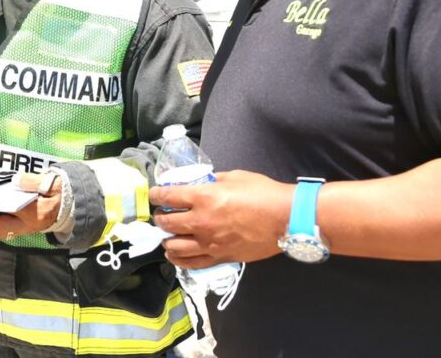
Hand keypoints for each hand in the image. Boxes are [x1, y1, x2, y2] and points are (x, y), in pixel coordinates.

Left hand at [0, 173, 61, 240]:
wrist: (71, 207)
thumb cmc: (60, 193)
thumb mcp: (52, 184)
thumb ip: (34, 181)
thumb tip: (16, 179)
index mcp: (36, 214)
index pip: (10, 214)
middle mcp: (28, 225)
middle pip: (0, 229)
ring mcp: (25, 229)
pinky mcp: (22, 229)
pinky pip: (2, 231)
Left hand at [151, 170, 291, 268]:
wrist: (286, 219)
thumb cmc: (263, 193)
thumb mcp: (235, 177)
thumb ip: (214, 181)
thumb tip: (203, 184)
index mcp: (203, 198)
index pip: (168, 197)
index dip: (157, 194)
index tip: (154, 194)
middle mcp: (201, 222)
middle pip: (167, 223)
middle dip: (160, 218)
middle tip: (161, 215)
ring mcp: (209, 243)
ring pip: (174, 246)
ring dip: (166, 240)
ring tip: (167, 236)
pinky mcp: (220, 258)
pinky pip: (192, 264)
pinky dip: (179, 260)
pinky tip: (175, 255)